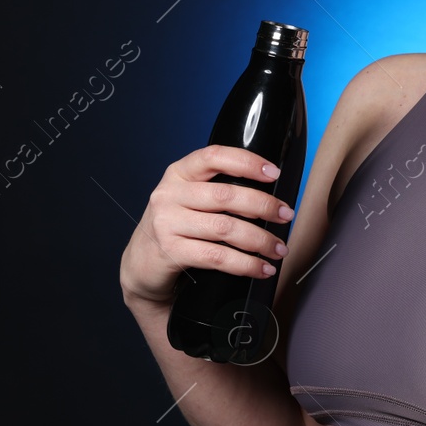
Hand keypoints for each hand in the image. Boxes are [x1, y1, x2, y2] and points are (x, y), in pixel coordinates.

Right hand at [118, 145, 296, 323]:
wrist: (140, 265)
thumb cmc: (175, 228)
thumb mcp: (188, 200)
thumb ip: (216, 190)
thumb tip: (270, 194)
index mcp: (178, 173)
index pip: (214, 156)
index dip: (247, 162)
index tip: (274, 172)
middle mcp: (169, 194)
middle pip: (226, 195)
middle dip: (263, 206)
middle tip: (286, 215)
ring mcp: (167, 223)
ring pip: (225, 228)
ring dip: (260, 240)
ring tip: (279, 248)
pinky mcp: (170, 252)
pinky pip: (217, 257)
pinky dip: (245, 264)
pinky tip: (261, 268)